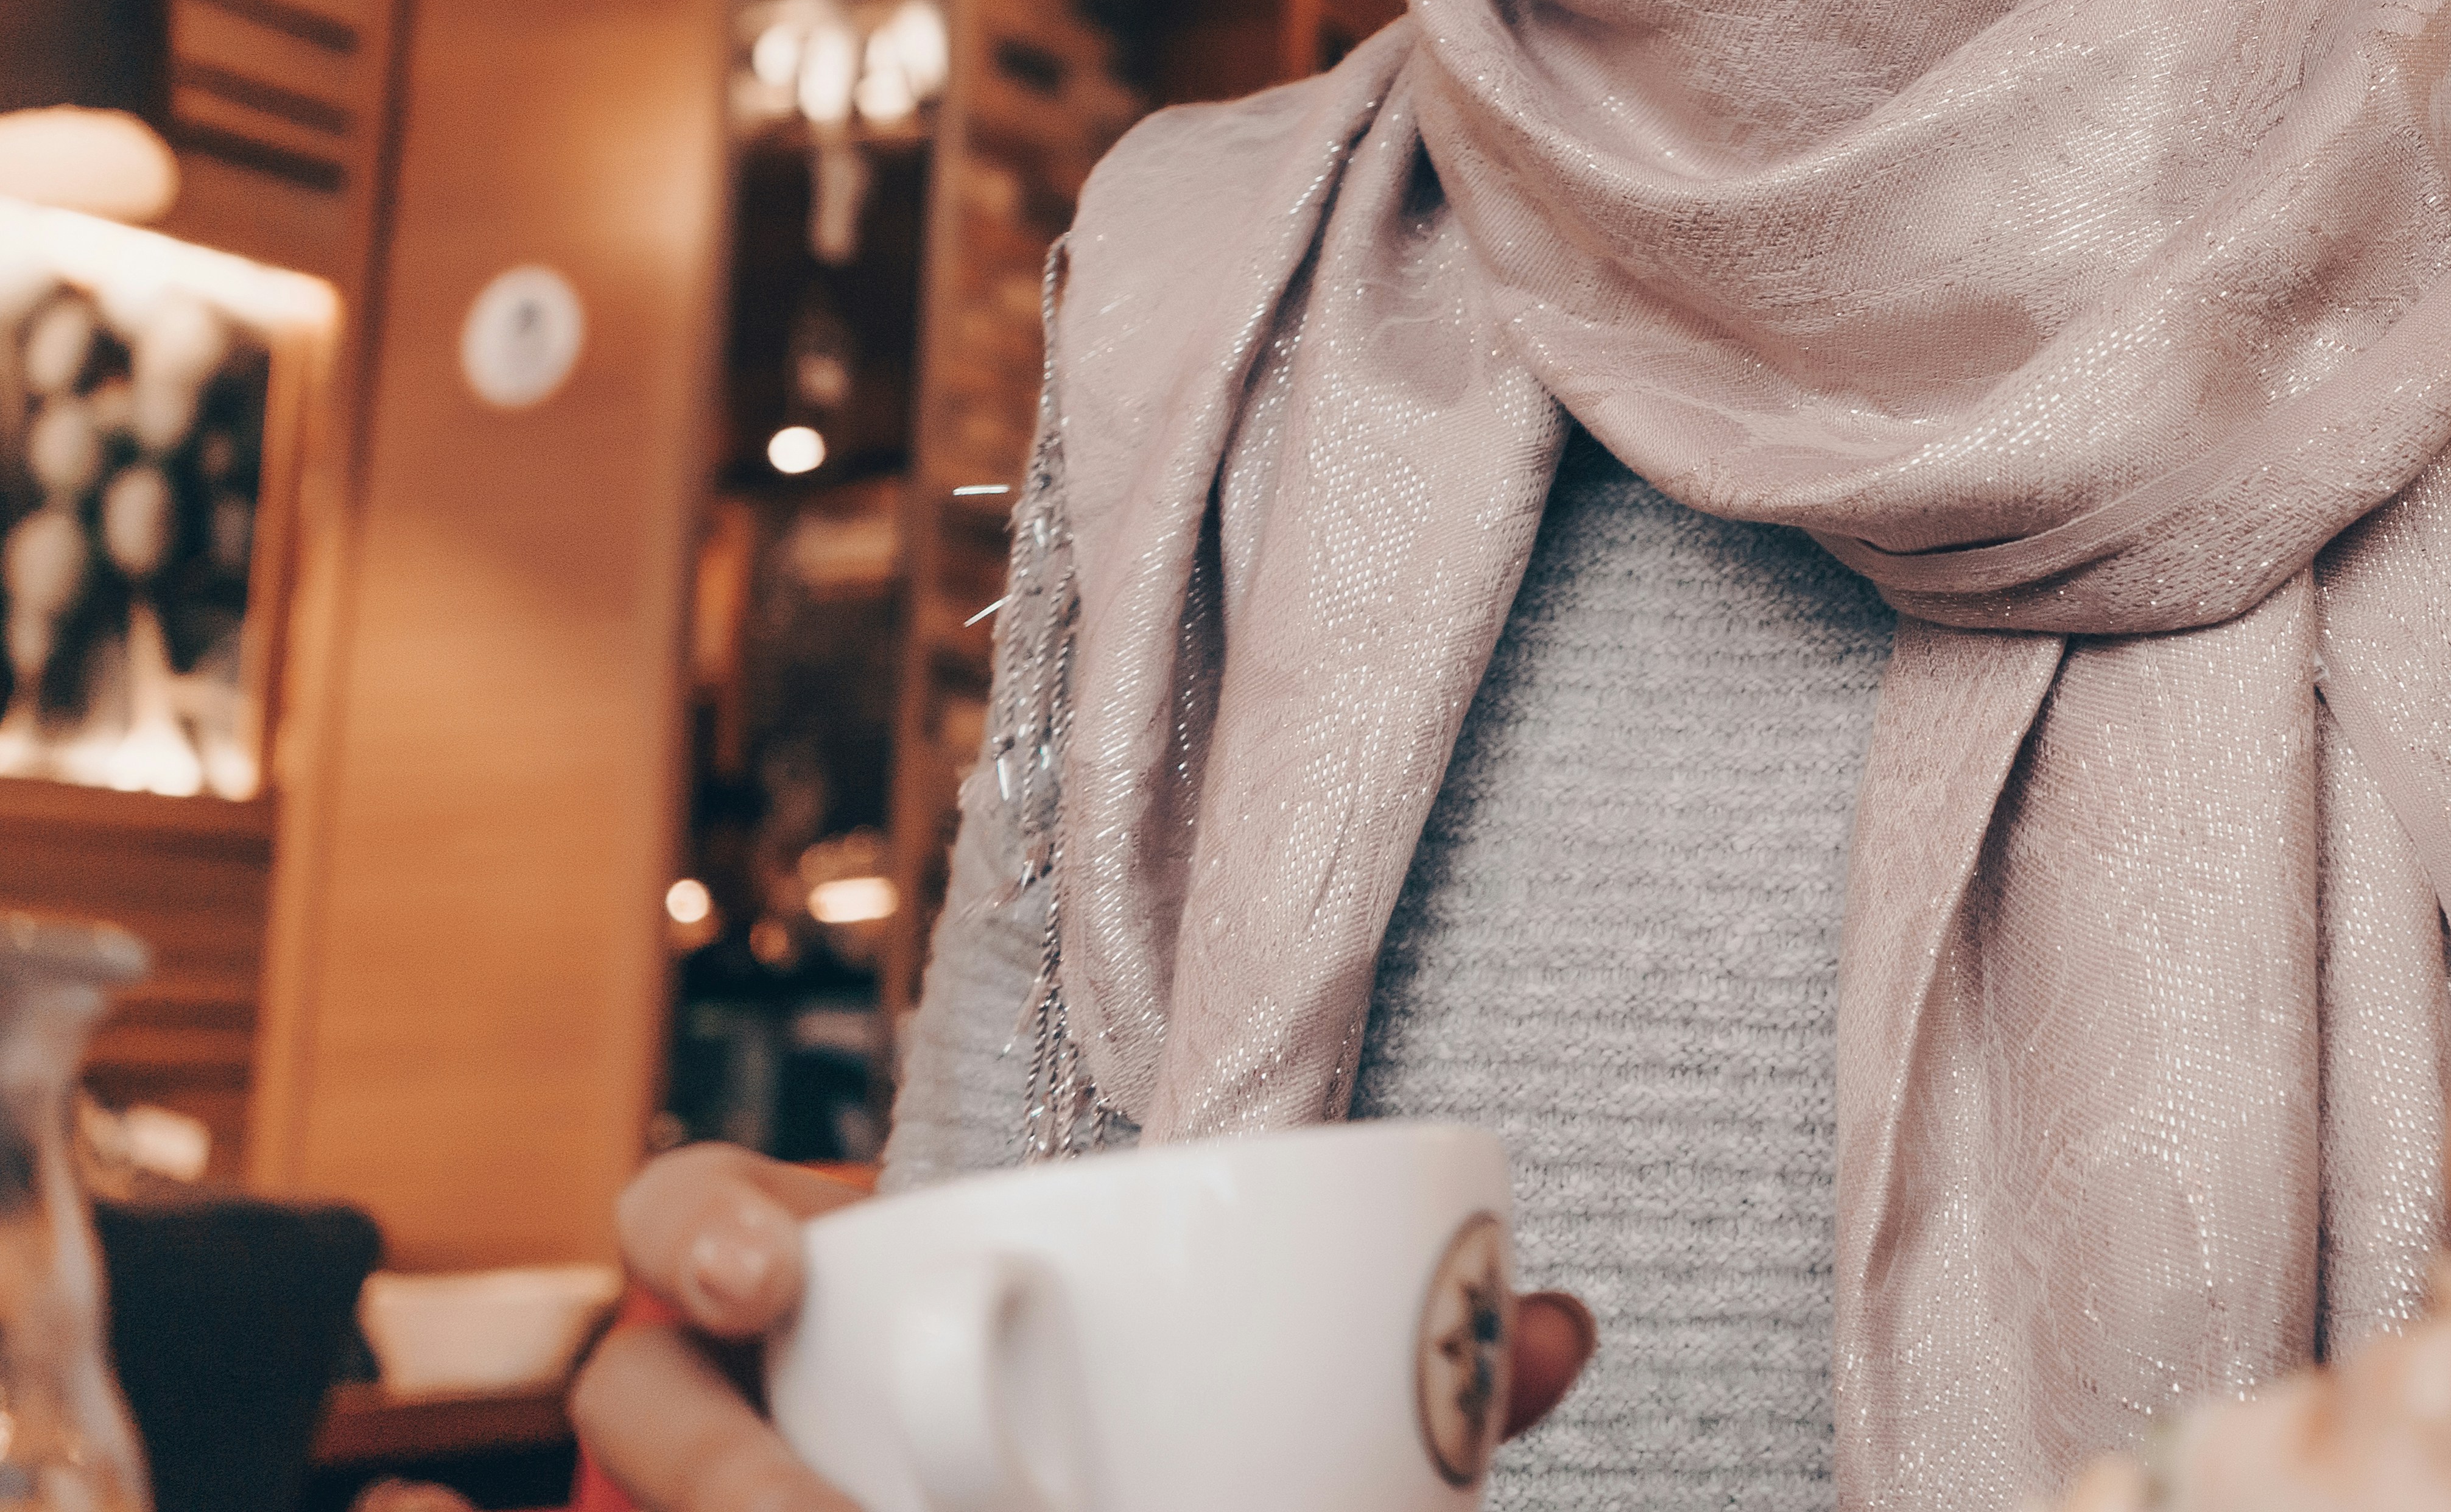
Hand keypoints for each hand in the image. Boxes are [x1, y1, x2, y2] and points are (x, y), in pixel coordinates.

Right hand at [566, 1139, 1598, 1508]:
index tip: (771, 1273)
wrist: (1046, 1444)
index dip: (699, 1229)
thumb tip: (1562, 1327)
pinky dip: (752, 1507)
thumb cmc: (1123, 1385)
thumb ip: (1389, 1343)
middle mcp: (755, 1386)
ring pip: (666, 1496)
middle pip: (643, 1409)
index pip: (686, 1212)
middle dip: (697, 1452)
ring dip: (739, 1501)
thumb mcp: (1210, 1336)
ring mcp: (746, 1470)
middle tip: (801, 1464)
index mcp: (854, 1274)